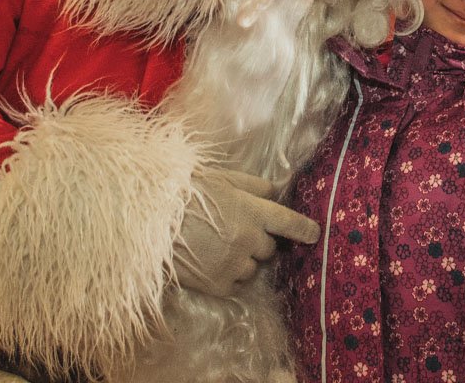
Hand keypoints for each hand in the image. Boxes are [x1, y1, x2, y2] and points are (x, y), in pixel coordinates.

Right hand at [175, 169, 319, 297]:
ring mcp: (234, 264)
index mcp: (252, 211)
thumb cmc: (185, 193)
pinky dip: (229, 276)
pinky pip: (236, 284)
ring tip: (216, 246)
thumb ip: (255, 187)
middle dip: (258, 240)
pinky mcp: (218, 285)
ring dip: (243, 260)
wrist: (150, 220)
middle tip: (233, 231)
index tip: (314, 234)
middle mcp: (248, 240)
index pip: (290, 223)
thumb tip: (278, 191)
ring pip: (253, 268)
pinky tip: (210, 262)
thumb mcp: (222, 179)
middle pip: (269, 248)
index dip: (305, 229)